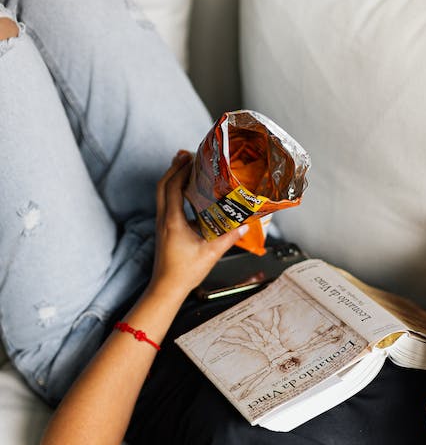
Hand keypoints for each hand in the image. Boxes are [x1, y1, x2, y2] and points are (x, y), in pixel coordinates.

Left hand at [149, 151, 246, 297]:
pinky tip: (186, 193)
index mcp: (173, 221)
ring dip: (172, 178)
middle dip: (174, 168)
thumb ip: (228, 238)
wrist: (166, 288)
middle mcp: (164, 219)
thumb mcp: (211, 254)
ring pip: (162, 194)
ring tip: (185, 168)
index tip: (192, 158)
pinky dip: (173, 192)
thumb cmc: (184, 272)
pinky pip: (165, 204)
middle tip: (186, 156)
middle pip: (163, 185)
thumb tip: (244, 225)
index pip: (173, 187)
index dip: (181, 170)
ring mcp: (161, 224)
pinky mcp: (163, 230)